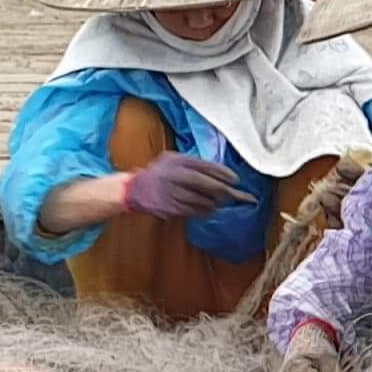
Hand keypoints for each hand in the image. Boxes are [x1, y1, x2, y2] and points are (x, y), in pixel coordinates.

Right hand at [121, 151, 253, 222]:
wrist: (134, 189)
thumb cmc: (159, 173)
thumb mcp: (173, 160)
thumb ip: (193, 163)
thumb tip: (221, 172)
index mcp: (178, 161)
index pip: (207, 167)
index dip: (224, 174)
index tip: (236, 180)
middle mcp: (176, 176)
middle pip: (207, 185)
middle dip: (225, 191)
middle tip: (237, 196)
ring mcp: (172, 193)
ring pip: (202, 200)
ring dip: (216, 203)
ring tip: (221, 202)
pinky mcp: (170, 208)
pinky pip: (194, 211)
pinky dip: (205, 211)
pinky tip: (209, 210)